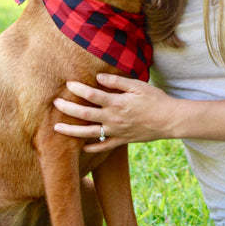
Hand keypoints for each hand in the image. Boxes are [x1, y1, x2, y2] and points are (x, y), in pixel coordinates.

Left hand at [54, 73, 175, 151]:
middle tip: (55, 103)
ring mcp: (116, 132)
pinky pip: (103, 146)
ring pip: (89, 133)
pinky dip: (91, 148)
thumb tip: (99, 77)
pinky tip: (81, 148)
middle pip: (85, 114)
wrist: (169, 120)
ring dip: (71, 131)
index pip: (92, 95)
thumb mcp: (138, 85)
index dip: (79, 89)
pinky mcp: (121, 140)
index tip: (68, 83)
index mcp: (117, 103)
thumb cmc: (155, 99)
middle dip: (68, 108)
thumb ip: (117, 82)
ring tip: (57, 129)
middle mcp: (113, 118)